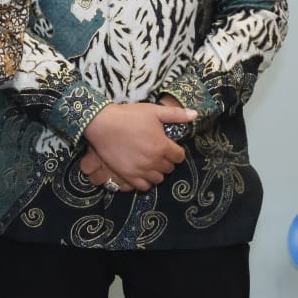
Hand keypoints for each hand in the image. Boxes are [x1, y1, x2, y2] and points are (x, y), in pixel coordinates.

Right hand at [81, 102, 197, 191]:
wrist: (102, 124)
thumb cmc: (128, 116)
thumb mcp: (153, 111)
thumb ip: (176, 114)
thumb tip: (195, 114)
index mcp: (163, 146)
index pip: (179, 157)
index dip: (175, 151)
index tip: (168, 146)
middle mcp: (154, 161)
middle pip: (169, 168)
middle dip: (166, 160)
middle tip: (157, 152)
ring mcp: (141, 170)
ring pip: (158, 179)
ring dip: (156, 172)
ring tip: (149, 162)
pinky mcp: (128, 175)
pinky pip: (144, 186)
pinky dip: (145, 181)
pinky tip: (141, 172)